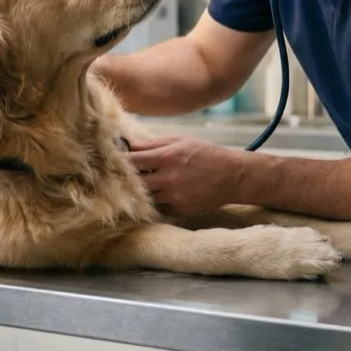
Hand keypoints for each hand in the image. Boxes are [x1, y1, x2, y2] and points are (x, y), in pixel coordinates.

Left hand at [127, 134, 243, 216]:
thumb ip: (154, 144)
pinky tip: (160, 192)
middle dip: (128, 178)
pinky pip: (159, 207)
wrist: (232, 176)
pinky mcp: (180, 210)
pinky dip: (156, 200)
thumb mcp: (181, 141)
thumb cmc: (206, 154)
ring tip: (144, 183)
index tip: (117, 159)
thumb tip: (130, 145)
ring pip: (145, 197)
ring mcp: (174, 197)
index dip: (122, 160)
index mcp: (168, 157)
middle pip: (135, 182)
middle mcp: (169, 179)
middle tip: (124, 174)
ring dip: (142, 191)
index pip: (133, 160)